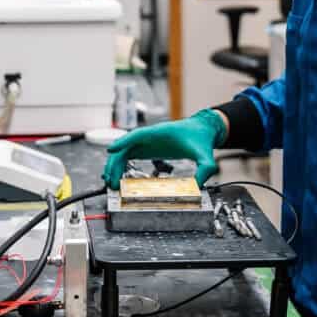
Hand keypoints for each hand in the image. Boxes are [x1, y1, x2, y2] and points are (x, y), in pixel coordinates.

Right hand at [102, 109, 226, 189]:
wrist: (202, 131)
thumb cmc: (200, 138)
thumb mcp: (205, 155)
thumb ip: (204, 168)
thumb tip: (198, 185)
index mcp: (161, 132)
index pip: (138, 135)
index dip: (123, 142)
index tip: (111, 150)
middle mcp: (149, 136)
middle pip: (125, 146)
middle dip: (115, 162)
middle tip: (110, 181)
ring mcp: (146, 142)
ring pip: (124, 152)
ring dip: (115, 166)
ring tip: (112, 184)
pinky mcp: (147, 148)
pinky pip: (129, 155)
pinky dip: (121, 165)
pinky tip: (118, 178)